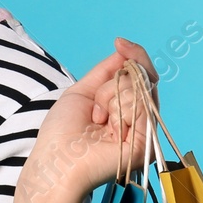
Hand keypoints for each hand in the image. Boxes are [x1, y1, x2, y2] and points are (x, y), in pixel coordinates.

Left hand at [22, 37, 161, 202]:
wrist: (55, 161)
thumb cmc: (61, 133)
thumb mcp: (83, 92)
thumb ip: (107, 71)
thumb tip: (124, 49)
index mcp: (125, 110)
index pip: (140, 75)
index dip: (134, 55)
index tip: (120, 41)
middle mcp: (139, 120)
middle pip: (142, 78)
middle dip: (112, 84)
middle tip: (95, 107)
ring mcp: (145, 132)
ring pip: (141, 89)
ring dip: (110, 98)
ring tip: (97, 121)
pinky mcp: (147, 142)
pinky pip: (142, 106)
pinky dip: (119, 110)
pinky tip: (107, 126)